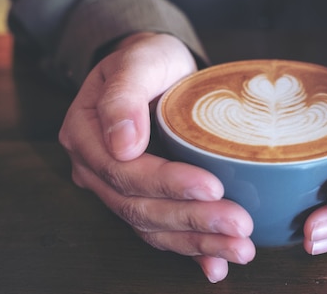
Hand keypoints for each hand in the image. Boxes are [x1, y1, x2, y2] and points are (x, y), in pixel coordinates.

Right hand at [59, 33, 254, 282]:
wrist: (156, 70)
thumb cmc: (148, 59)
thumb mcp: (138, 60)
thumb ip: (124, 95)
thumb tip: (122, 143)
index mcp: (86, 135)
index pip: (124, 171)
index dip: (167, 183)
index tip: (212, 185)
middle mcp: (97, 169)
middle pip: (140, 207)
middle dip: (193, 220)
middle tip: (239, 224)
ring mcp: (118, 188)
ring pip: (153, 227)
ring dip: (198, 242)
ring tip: (240, 249)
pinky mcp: (144, 198)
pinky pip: (162, 232)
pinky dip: (190, 252)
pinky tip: (215, 266)